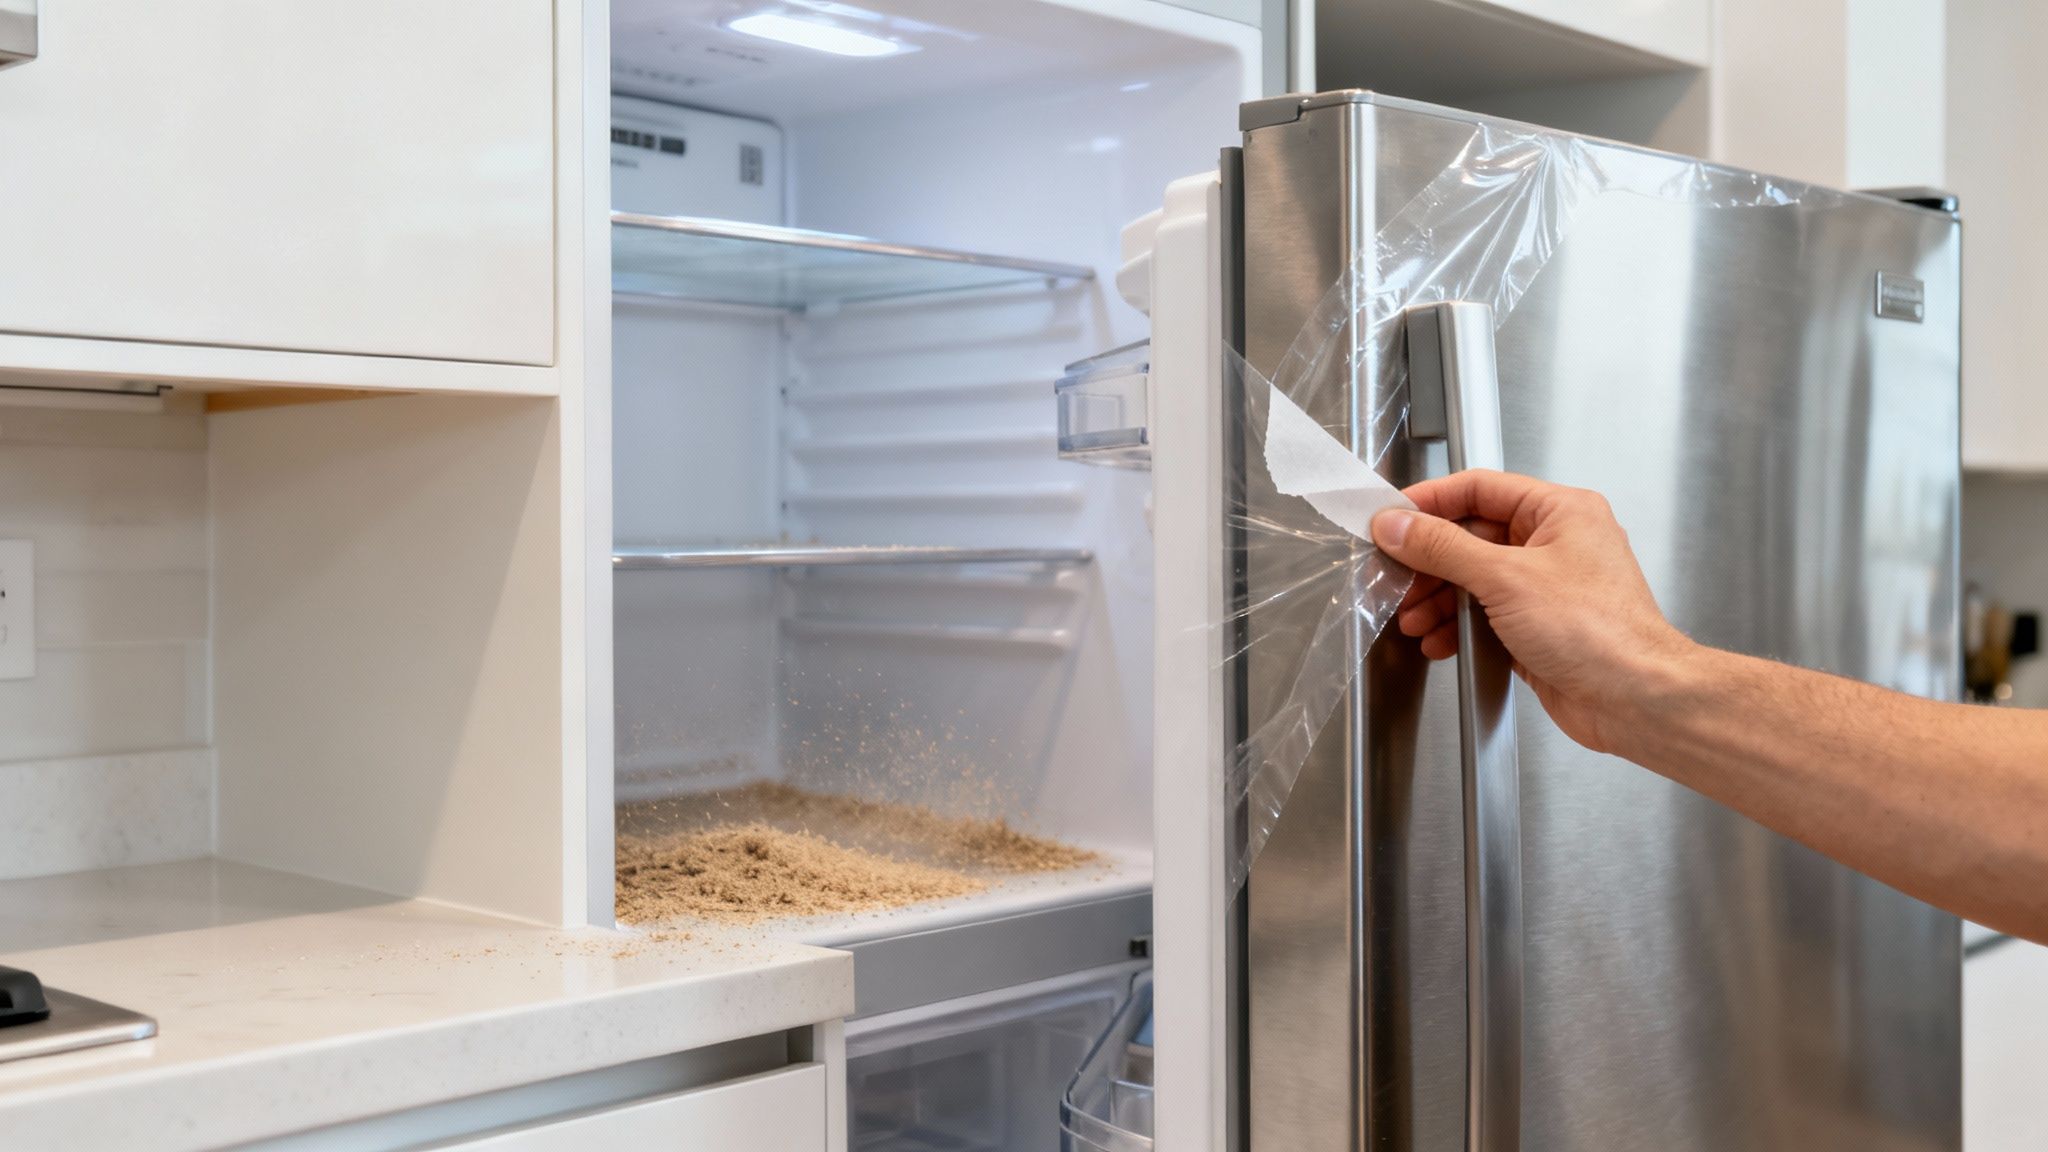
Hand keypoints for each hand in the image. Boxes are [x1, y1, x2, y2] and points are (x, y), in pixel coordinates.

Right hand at [1369, 470, 1696, 756]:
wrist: (1634, 699)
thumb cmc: (1600, 633)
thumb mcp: (1506, 578)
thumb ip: (1443, 548)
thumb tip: (1400, 526)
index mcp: (1561, 512)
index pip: (1480, 489)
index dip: (1430, 501)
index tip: (1392, 516)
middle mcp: (1556, 544)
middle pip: (1472, 537)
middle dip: (1429, 562)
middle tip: (1395, 574)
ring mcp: (1547, 587)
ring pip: (1474, 580)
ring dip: (1438, 599)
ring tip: (1413, 617)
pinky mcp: (1539, 627)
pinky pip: (1484, 616)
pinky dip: (1457, 627)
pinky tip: (1439, 641)